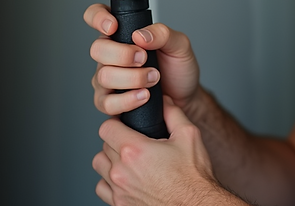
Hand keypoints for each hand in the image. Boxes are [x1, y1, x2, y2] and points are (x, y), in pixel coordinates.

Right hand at [85, 3, 201, 116]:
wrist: (185, 98)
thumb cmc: (178, 69)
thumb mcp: (179, 45)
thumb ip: (163, 34)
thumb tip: (140, 35)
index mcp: (122, 33)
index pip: (96, 16)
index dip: (98, 18)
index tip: (113, 27)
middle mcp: (110, 55)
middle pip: (97, 49)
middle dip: (123, 55)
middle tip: (144, 59)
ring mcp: (108, 79)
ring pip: (103, 77)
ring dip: (132, 79)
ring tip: (153, 79)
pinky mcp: (111, 102)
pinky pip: (106, 103)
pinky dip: (127, 100)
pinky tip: (143, 96)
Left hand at [93, 96, 239, 205]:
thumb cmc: (194, 177)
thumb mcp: (188, 135)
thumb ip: (173, 112)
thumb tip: (162, 100)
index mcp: (134, 150)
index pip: (106, 128)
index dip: (116, 123)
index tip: (124, 126)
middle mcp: (121, 171)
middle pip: (104, 146)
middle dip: (117, 141)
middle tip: (134, 144)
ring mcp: (119, 191)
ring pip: (100, 166)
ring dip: (110, 161)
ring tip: (128, 161)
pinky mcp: (120, 205)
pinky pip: (102, 189)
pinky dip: (110, 182)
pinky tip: (126, 179)